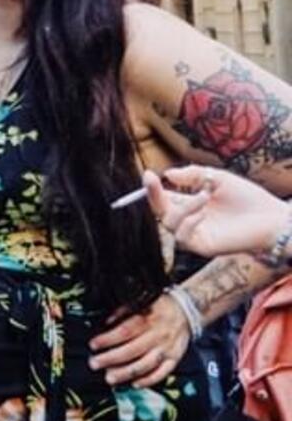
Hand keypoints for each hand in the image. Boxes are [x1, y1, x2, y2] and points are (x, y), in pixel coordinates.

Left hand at [90, 289, 191, 387]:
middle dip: (111, 359)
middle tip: (94, 364)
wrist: (187, 311)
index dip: (107, 339)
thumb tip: (107, 322)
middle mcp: (158, 335)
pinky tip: (134, 384)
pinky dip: (149, 380)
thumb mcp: (141, 301)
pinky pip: (162, 373)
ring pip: (145, 364)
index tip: (93, 345)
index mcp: (148, 319)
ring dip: (126, 373)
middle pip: (132, 350)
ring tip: (109, 377)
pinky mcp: (174, 359)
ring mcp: (167, 349)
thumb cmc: (159, 307)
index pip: (124, 331)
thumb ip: (123, 311)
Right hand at [147, 165, 291, 257]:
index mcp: (192, 204)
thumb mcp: (218, 178)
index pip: (165, 197)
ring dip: (182, 208)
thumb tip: (167, 174)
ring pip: (169, 223)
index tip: (148, 174)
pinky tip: (203, 214)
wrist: (273, 219)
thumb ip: (193, 174)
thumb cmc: (250, 199)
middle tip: (152, 180)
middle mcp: (191, 220)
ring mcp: (196, 234)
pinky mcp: (203, 247)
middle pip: (160, 210)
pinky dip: (188, 223)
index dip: (153, 188)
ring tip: (204, 197)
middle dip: (154, 195)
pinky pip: (182, 238)